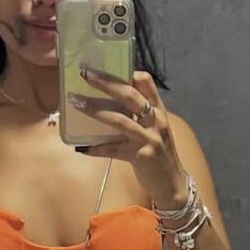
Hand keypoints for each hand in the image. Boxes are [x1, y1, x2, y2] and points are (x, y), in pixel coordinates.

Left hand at [67, 67, 187, 207]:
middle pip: (130, 95)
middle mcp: (156, 121)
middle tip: (85, 74)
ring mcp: (149, 138)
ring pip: (120, 120)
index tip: (105, 66)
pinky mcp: (140, 156)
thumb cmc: (159, 154)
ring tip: (77, 103)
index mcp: (159, 110)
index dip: (127, 72)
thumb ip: (138, 115)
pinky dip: (96, 148)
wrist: (172, 183)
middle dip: (106, 83)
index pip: (146, 82)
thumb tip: (109, 102)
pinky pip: (113, 150)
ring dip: (96, 110)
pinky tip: (81, 148)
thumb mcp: (154, 129)